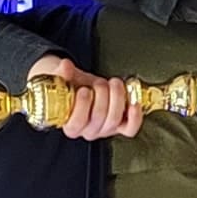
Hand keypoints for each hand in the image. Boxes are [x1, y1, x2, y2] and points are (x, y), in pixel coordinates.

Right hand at [25, 55, 145, 138]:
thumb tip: (65, 67)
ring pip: (114, 120)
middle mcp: (88, 130)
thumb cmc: (72, 86)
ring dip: (117, 98)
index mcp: (70, 125)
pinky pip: (130, 128)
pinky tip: (134, 101)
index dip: (82, 107)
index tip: (83, 90)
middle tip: (98, 82)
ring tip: (114, 83)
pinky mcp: (120, 125)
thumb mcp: (62, 78)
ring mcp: (105, 129)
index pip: (76, 124)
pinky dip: (135, 115)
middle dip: (101, 96)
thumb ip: (61, 73)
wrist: (83, 87)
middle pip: (99, 119)